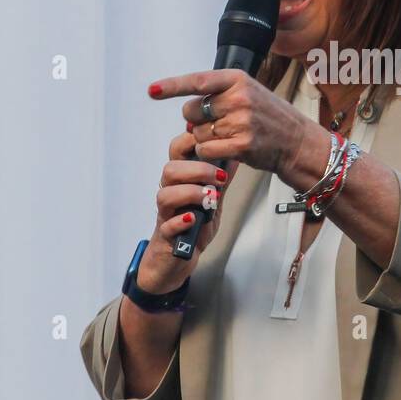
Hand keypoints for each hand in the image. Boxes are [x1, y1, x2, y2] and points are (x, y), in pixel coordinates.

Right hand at [138, 126, 231, 292]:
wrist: (176, 258)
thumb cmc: (192, 226)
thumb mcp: (212, 201)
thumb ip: (221, 180)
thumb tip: (235, 156)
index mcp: (180, 181)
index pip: (177, 152)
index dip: (189, 141)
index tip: (208, 140)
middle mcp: (169, 194)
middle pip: (170, 170)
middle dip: (197, 170)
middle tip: (218, 179)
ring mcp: (165, 215)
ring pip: (165, 195)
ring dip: (190, 193)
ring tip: (209, 199)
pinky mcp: (166, 236)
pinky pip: (167, 225)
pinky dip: (180, 221)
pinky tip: (193, 219)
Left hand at [148, 68, 313, 176]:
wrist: (296, 141)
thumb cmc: (268, 117)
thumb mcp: (248, 92)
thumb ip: (218, 95)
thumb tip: (187, 112)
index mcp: (238, 79)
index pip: (198, 81)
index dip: (172, 86)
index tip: (152, 90)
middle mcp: (239, 97)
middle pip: (192, 110)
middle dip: (198, 119)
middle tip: (219, 123)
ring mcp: (241, 121)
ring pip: (198, 132)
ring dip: (206, 137)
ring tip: (230, 136)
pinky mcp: (241, 144)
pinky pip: (206, 149)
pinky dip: (209, 152)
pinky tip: (225, 149)